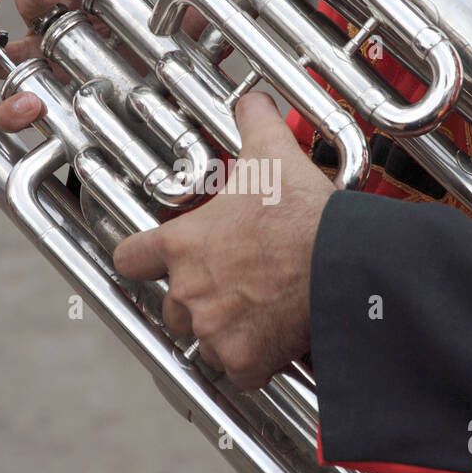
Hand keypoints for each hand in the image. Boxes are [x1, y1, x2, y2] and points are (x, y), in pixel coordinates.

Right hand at [0, 0, 234, 129]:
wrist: (156, 157)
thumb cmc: (159, 96)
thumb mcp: (185, 64)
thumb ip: (201, 33)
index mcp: (89, 16)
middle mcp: (55, 42)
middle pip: (30, 6)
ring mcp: (34, 80)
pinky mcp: (30, 121)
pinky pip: (1, 111)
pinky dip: (7, 108)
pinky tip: (25, 107)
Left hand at [112, 93, 334, 389]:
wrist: (342, 262)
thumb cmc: (302, 211)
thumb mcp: (272, 154)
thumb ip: (254, 123)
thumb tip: (252, 99)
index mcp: (182, 244)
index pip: (130, 258)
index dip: (142, 259)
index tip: (156, 262)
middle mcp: (187, 291)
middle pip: (172, 308)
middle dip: (198, 302)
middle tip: (234, 289)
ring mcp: (213, 330)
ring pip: (205, 343)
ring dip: (225, 334)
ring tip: (259, 315)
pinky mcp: (244, 360)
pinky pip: (239, 372)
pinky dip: (255, 363)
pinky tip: (276, 342)